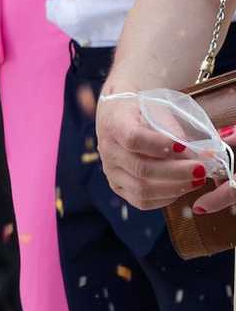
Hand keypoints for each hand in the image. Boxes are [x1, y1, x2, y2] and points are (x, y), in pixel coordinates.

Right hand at [97, 80, 223, 209]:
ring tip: (197, 180)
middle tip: (201, 169)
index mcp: (115, 124)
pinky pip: (141, 201)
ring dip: (174, 188)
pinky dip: (165, 198)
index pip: (133, 139)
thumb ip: (172, 128)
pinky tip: (181, 188)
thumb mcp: (156, 108)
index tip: (185, 148)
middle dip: (176, 172)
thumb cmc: (141, 111)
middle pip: (141, 168)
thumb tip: (194, 152)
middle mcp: (109, 151)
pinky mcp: (118, 187)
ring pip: (141, 189)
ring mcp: (111, 172)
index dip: (160, 145)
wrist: (116, 118)